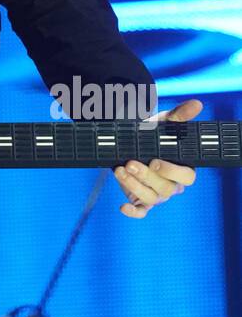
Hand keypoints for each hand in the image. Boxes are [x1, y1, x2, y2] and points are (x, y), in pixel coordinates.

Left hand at [113, 98, 200, 217]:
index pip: (186, 177)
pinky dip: (133, 212)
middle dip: (146, 176)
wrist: (131, 142)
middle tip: (130, 163)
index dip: (172, 172)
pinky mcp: (142, 200)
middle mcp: (172, 185)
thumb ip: (179, 115)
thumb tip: (197, 104)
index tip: (155, 161)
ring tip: (119, 169)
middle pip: (165, 188)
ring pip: (150, 197)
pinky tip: (122, 208)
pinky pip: (141, 211)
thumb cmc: (153, 134)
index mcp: (182, 168)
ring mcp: (157, 195)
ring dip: (133, 185)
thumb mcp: (164, 123)